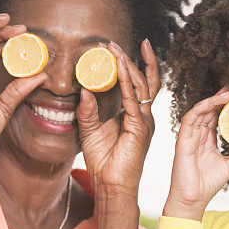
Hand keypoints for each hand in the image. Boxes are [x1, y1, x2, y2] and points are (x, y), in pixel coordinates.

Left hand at [77, 39, 157, 198]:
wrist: (111, 186)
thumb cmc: (104, 162)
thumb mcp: (90, 131)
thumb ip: (88, 110)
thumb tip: (83, 89)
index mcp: (134, 115)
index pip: (136, 84)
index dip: (128, 65)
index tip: (114, 48)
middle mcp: (143, 115)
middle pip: (143, 79)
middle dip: (130, 58)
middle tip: (112, 42)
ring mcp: (144, 120)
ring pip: (139, 85)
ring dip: (126, 64)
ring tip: (113, 48)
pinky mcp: (140, 127)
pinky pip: (133, 99)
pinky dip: (125, 81)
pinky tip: (118, 67)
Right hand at [163, 88, 228, 219]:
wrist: (193, 199)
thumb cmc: (208, 184)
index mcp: (207, 140)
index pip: (216, 117)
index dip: (226, 105)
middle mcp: (197, 135)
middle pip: (209, 110)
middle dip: (222, 98)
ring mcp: (189, 136)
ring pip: (200, 110)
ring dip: (214, 99)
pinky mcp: (182, 140)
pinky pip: (190, 118)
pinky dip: (201, 108)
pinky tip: (213, 102)